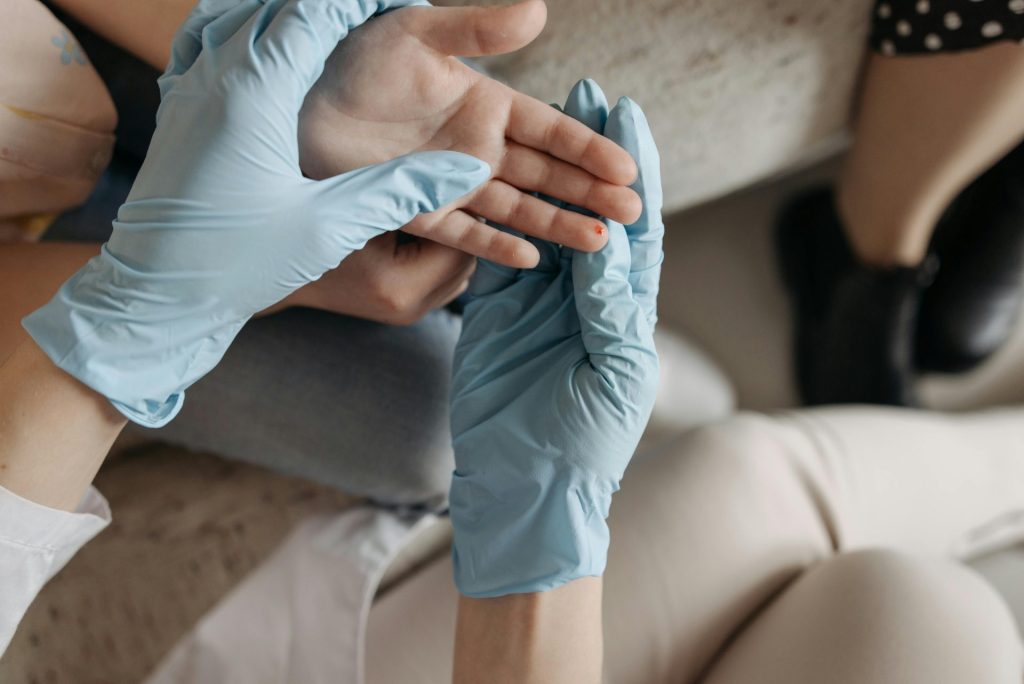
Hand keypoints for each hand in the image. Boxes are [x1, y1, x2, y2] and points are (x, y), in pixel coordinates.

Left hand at [22, 0, 488, 426]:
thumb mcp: (328, 229)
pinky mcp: (179, 108)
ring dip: (291, 10)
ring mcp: (189, 88)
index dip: (365, 0)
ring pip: (241, 14)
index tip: (405, 2)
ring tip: (336, 21)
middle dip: (335, 3)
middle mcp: (214, 75)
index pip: (315, 10)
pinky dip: (247, 27)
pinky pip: (211, 39)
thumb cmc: (236, 265)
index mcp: (253, 93)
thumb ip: (399, 191)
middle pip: (278, 4)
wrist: (155, 295)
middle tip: (381, 12)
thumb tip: (466, 170)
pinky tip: (268, 45)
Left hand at [299, 0, 641, 268]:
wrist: (303, 101)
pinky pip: (464, 233)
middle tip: (633, 214)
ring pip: (515, 207)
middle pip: (545, 174)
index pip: (549, 130)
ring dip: (557, 223)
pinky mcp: (420, 210)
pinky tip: (529, 258)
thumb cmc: (360, 61)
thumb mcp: (420, 34)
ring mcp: (451, 183)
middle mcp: (477, 148)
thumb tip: (539, 9)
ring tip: (599, 243)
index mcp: (486, 105)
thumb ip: (478, 27)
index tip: (627, 168)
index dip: (588, 149)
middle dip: (589, 193)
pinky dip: (494, 245)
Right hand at [448, 80, 663, 596]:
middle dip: (586, 153)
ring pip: (541, 220)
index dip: (634, 173)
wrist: (526, 486)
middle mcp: (583, 295)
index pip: (636, 229)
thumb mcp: (615, 374)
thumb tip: (612, 239)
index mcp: (625, 308)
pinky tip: (491, 172)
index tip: (629, 118)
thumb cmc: (587, 442)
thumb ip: (613, 308)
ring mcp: (536, 302)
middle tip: (582, 93)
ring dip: (540, 171)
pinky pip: (495, 254)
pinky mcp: (493, 313)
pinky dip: (496, 214)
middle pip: (587, 209)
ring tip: (535, 115)